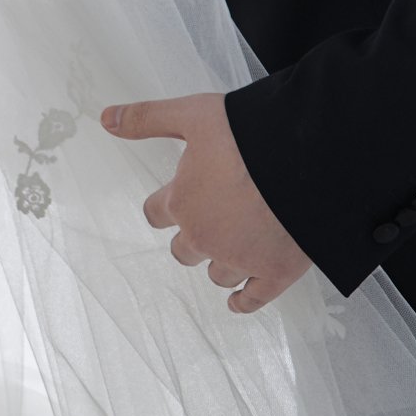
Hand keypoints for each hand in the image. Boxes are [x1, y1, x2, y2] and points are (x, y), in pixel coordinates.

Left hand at [100, 91, 312, 313]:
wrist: (309, 157)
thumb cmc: (251, 135)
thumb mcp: (192, 115)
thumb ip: (148, 119)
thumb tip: (106, 119)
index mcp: (182, 201)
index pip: (156, 213)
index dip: (165, 207)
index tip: (173, 203)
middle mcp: (204, 236)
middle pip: (183, 250)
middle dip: (192, 238)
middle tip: (207, 224)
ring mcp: (239, 258)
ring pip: (216, 274)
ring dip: (219, 263)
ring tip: (230, 250)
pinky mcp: (274, 272)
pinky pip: (252, 298)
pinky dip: (244, 301)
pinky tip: (239, 300)